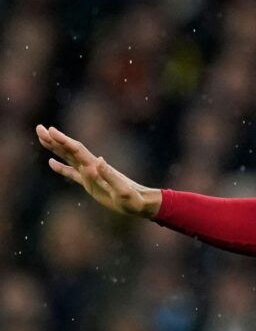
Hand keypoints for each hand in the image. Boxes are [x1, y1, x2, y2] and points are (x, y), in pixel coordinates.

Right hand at [36, 125, 161, 217]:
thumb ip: (110, 176)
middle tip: (39, 128)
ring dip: (55, 148)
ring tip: (42, 138)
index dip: (64, 141)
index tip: (51, 131)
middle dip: (55, 139)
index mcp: (97, 168)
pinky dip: (61, 167)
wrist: (141, 203)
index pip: (77, 151)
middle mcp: (92, 168)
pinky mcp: (90, 184)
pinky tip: (51, 162)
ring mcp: (90, 174)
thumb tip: (99, 160)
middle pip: (70, 150)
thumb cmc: (133, 199)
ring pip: (68, 158)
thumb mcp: (122, 190)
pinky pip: (71, 173)